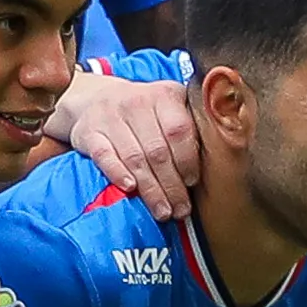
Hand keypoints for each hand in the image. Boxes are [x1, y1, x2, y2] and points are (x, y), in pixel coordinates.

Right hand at [46, 71, 197, 216]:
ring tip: (163, 211)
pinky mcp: (88, 132)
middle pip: (157, 150)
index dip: (187, 160)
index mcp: (164, 94)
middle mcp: (136, 102)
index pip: (179, 130)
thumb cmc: (144, 112)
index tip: (193, 183)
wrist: (96, 98)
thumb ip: (190, 126)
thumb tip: (218, 164)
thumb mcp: (170, 106)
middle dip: (171, 185)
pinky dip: (118, 173)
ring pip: (134, 157)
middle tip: (180, 210)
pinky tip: (130, 188)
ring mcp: (109, 116)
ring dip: (150, 189)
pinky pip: (105, 156)